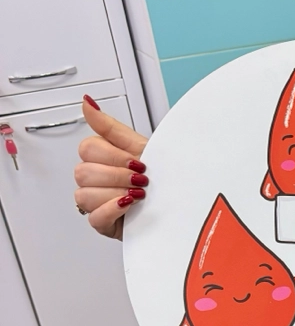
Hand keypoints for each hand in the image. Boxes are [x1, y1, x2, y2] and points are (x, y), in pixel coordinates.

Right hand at [74, 97, 148, 238]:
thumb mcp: (139, 146)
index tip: (136, 161)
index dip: (113, 156)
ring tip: (138, 194)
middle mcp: (95, 179)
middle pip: (83, 172)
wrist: (179, 201)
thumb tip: (87, 102)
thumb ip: (109, 126)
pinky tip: (129, 206)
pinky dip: (113, 210)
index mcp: (101, 157)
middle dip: (117, 175)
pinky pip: (94, 217)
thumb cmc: (160, 175)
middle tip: (140, 179)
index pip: (87, 149)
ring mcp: (96, 202)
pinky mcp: (103, 224)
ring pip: (85, 195)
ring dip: (116, 193)